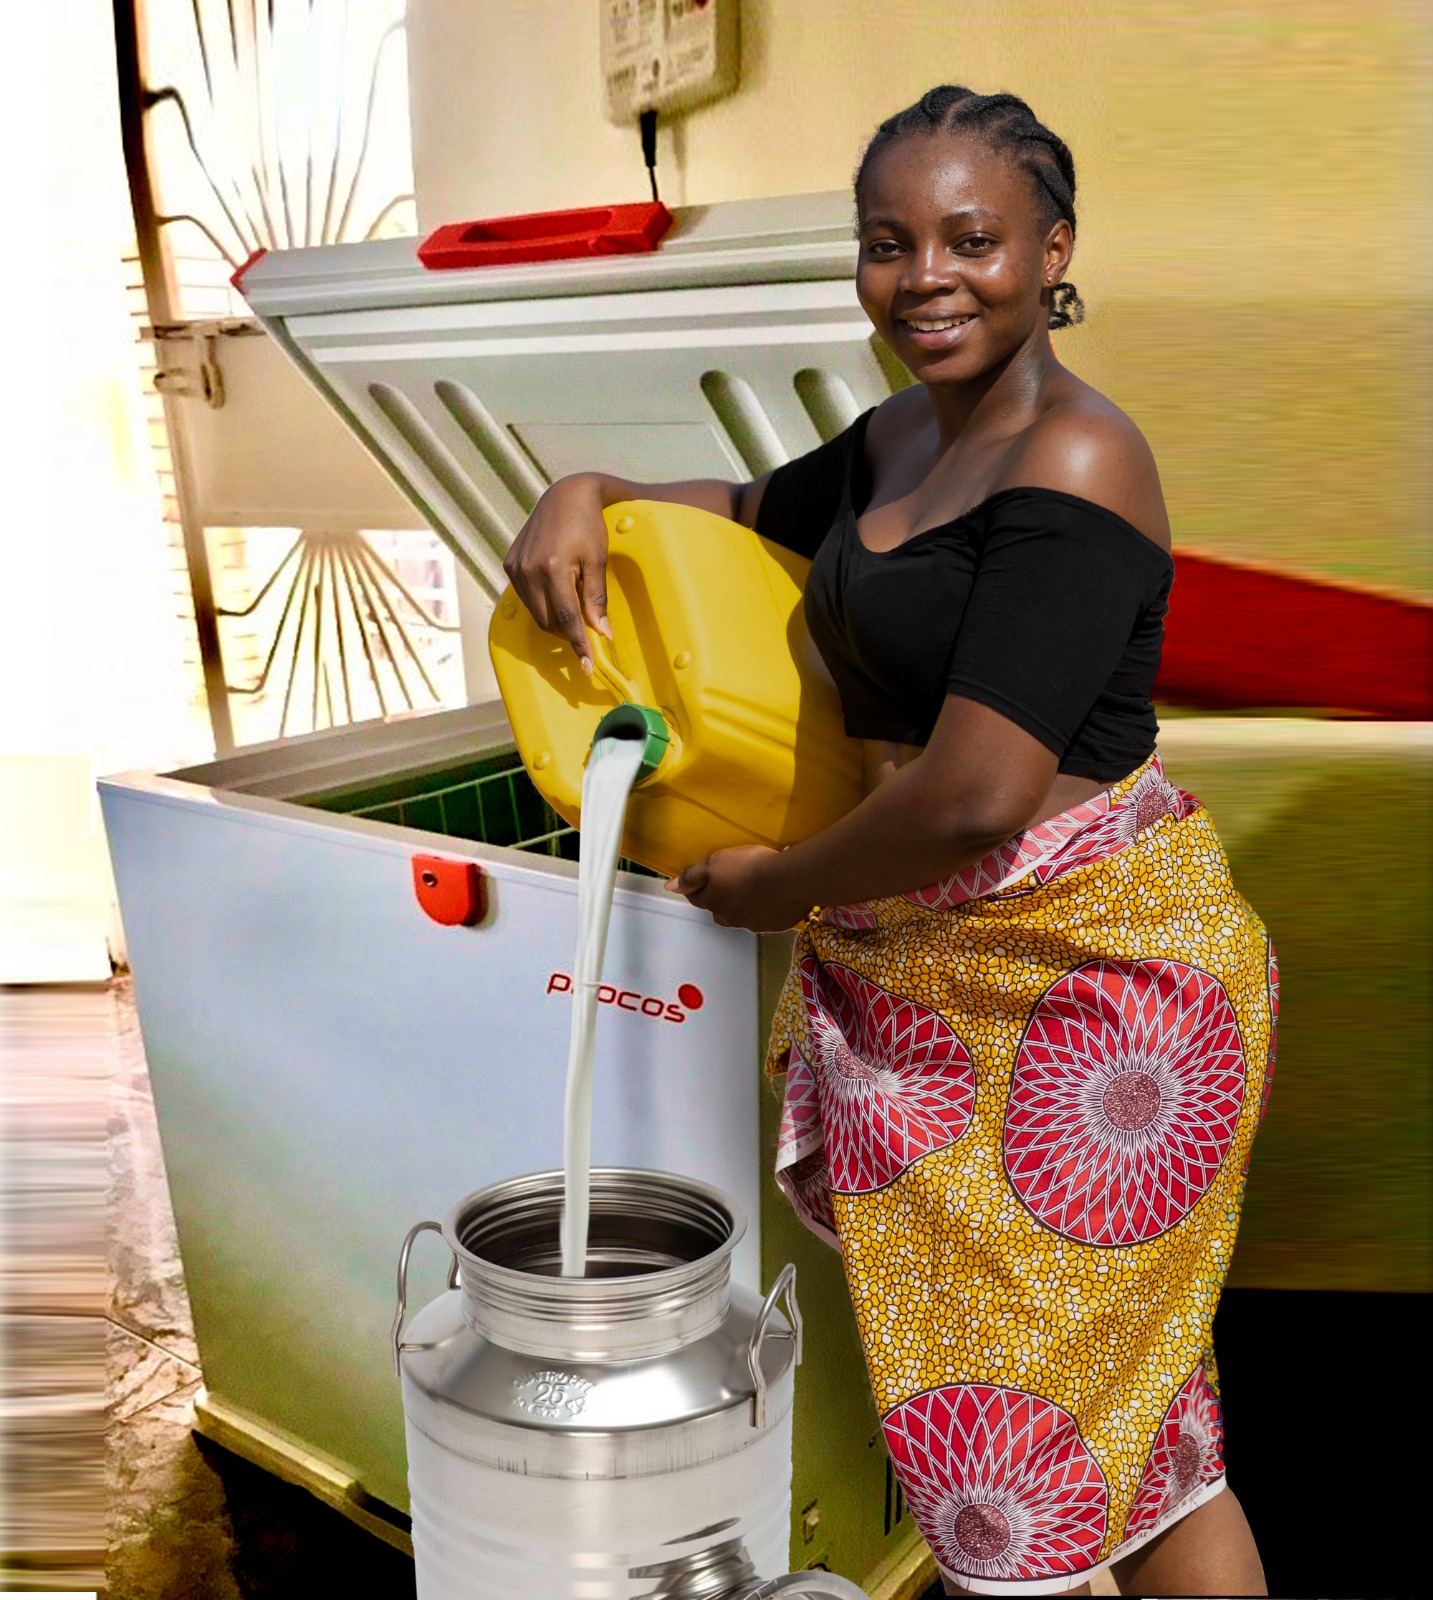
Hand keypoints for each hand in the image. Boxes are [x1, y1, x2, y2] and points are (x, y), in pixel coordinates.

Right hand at [502, 476, 611, 671]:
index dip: (579, 645)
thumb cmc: (588, 526)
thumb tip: (602, 633)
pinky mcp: (509, 564)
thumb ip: (596, 598)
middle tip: (588, 626)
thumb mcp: (598, 561)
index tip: (587, 667)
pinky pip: (526, 598)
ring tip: (574, 601)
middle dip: (568, 631)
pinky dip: (543, 602)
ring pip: (536, 613)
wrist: (565, 496)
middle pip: (548, 621)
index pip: (567, 619)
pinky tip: (557, 589)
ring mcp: (515, 568)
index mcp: (552, 569)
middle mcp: (528, 570)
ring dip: (555, 617)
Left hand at [664, 846, 805, 931]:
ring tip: (755, 891)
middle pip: (719, 912)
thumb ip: (692, 876)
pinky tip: (774, 898)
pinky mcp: (775, 926)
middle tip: (731, 886)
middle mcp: (730, 918)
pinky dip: (766, 910)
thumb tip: (669, 887)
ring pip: (742, 917)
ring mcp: (754, 924)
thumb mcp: (714, 863)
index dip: (696, 890)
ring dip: (744, 907)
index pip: (697, 899)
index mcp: (714, 902)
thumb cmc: (747, 866)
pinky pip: (766, 919)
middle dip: (721, 902)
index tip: (701, 882)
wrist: (788, 879)